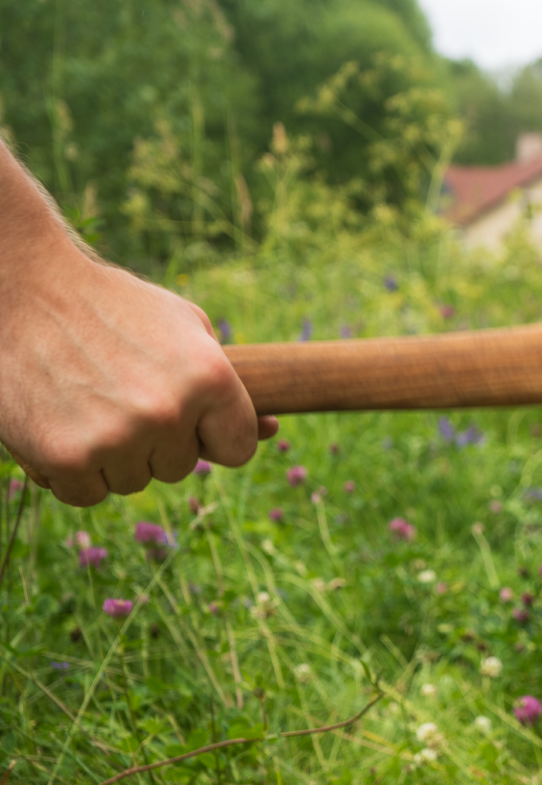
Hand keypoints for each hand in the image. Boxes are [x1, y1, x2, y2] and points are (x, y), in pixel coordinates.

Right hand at [0, 149, 276, 504]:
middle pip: (182, 468)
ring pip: (134, 482)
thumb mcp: (185, 328)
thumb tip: (274, 429)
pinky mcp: (65, 459)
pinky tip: (61, 424)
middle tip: (123, 395)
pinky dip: (73, 471)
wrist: (24, 289)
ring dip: (115, 456)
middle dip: (159, 442)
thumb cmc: (113, 308)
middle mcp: (169, 412)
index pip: (239, 448)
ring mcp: (117, 439)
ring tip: (89, 402)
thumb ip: (228, 382)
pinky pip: (87, 495)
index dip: (214, 438)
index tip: (193, 424)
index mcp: (209, 378)